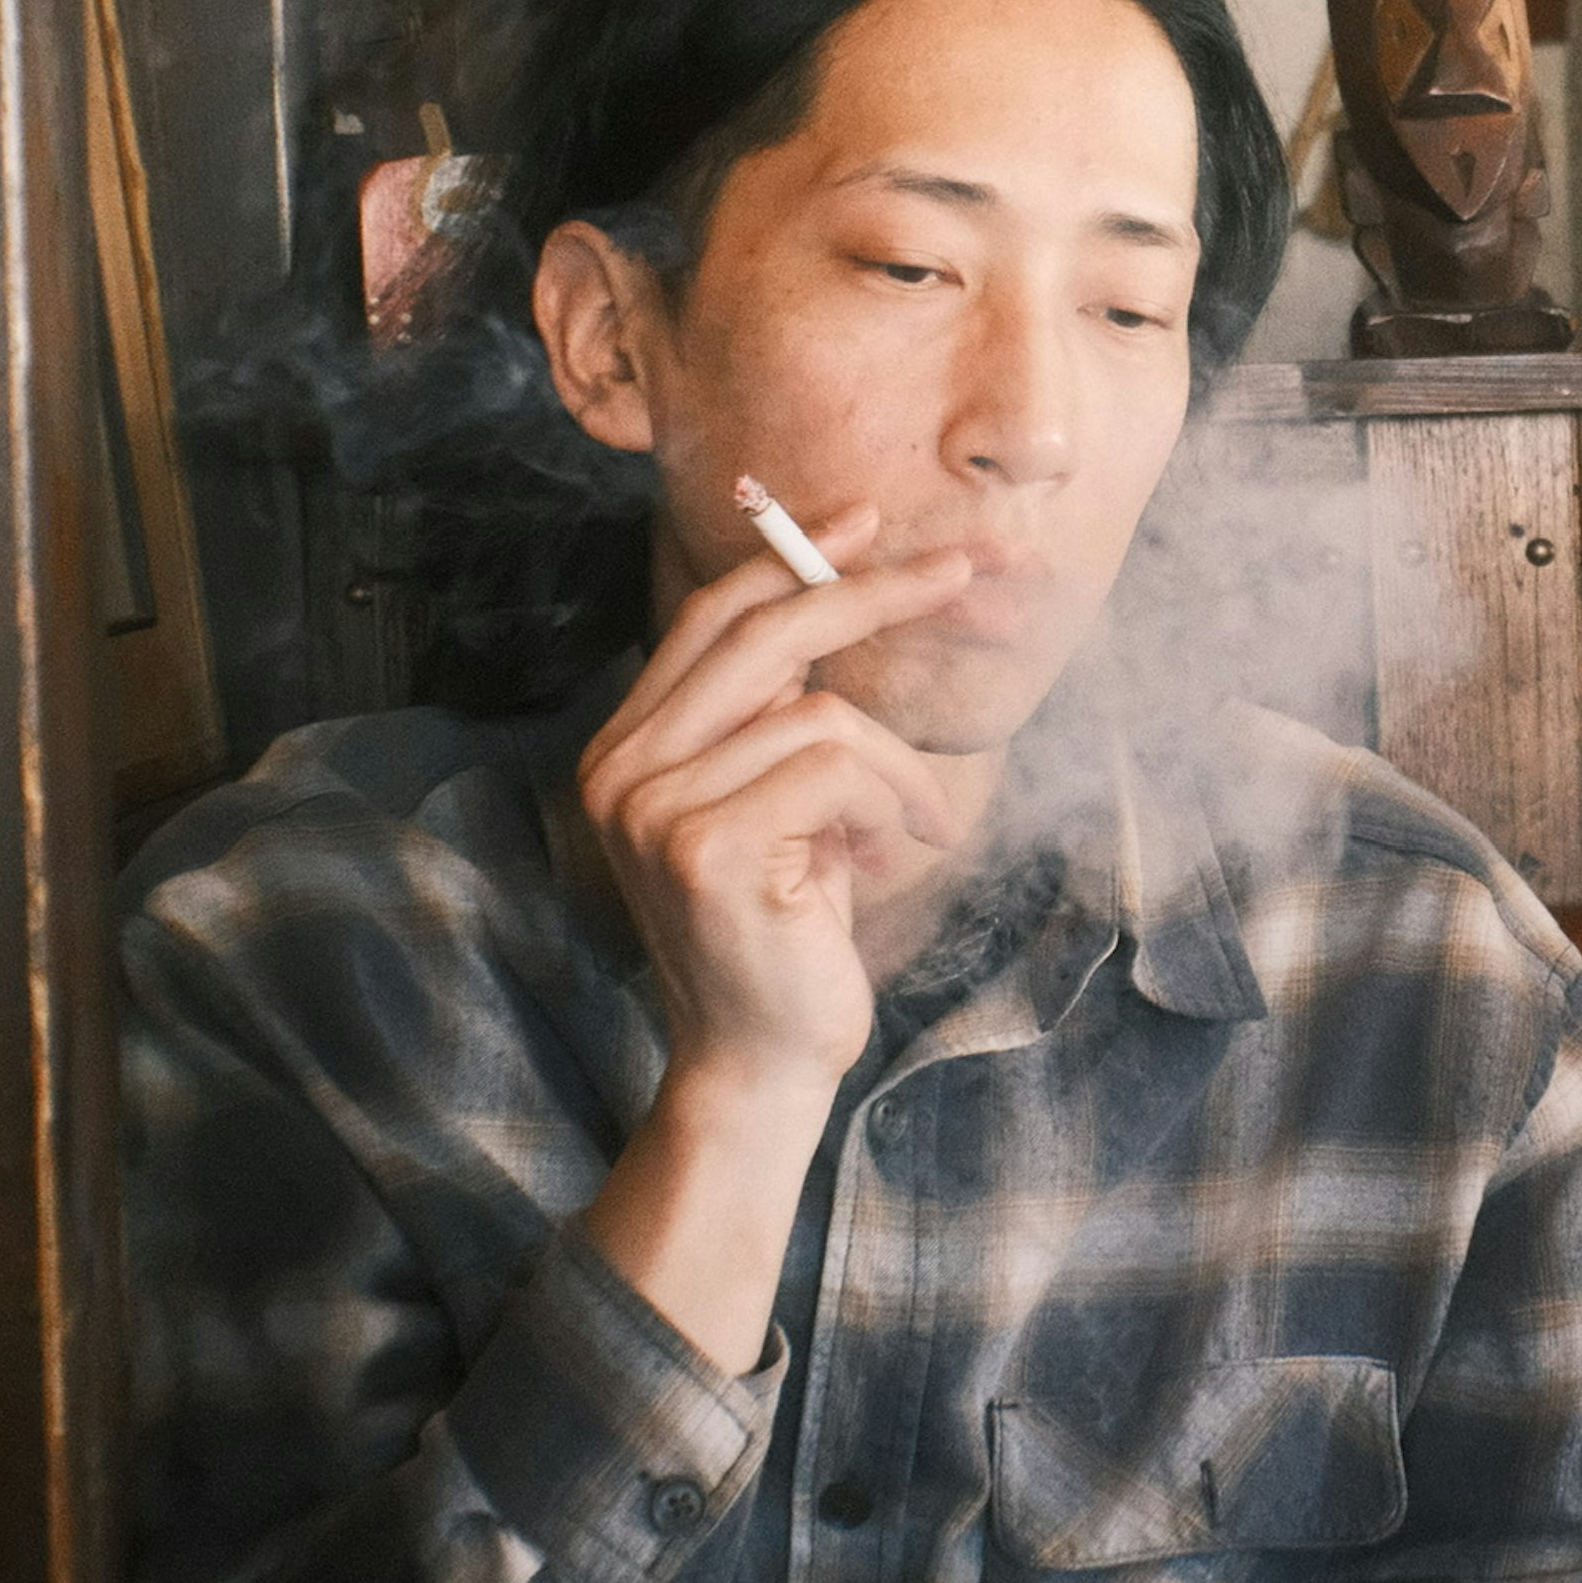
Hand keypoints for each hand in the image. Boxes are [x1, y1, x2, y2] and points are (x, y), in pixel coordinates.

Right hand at [575, 504, 975, 1111]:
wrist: (761, 1061)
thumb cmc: (787, 934)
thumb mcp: (783, 808)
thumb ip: (778, 721)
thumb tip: (838, 601)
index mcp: (630, 748)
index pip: (710, 619)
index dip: (789, 558)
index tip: (864, 521)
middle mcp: (621, 767)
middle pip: (760, 631)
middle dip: (870, 592)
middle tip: (960, 571)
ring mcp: (652, 806)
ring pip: (820, 713)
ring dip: (895, 769)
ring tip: (913, 827)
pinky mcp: (702, 846)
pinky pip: (834, 767)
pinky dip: (889, 803)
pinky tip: (889, 856)